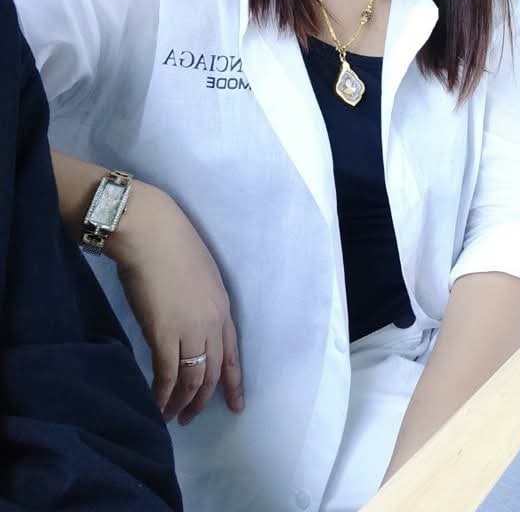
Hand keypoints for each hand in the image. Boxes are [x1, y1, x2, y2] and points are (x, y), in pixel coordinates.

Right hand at [112, 182, 243, 424]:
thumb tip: (187, 316)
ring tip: (171, 417)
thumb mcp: (201, 273)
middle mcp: (212, 322)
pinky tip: (156, 405)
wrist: (152, 233)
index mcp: (222, 305)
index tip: (235, 404)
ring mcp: (190, 329)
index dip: (233, 380)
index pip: (232, 352)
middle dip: (203, 398)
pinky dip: (163, 394)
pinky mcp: (164, 334)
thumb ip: (199, 299)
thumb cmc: (172, 244)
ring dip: (182, 402)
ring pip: (193, 378)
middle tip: (190, 418)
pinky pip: (168, 374)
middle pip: (214, 371)